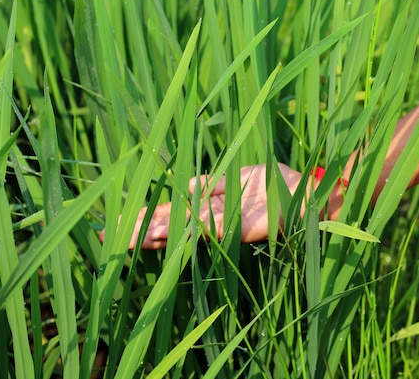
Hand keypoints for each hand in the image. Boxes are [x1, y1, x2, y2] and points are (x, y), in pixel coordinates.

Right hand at [99, 163, 304, 248]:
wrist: (310, 195)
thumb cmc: (275, 185)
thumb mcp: (237, 178)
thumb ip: (211, 185)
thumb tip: (182, 187)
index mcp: (210, 204)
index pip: (171, 212)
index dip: (145, 217)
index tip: (118, 221)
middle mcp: (213, 218)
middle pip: (172, 223)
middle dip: (141, 229)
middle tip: (108, 236)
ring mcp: (227, 224)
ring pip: (185, 229)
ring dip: (157, 234)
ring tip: (128, 239)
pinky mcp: (243, 227)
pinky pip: (211, 228)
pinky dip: (187, 230)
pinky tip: (164, 234)